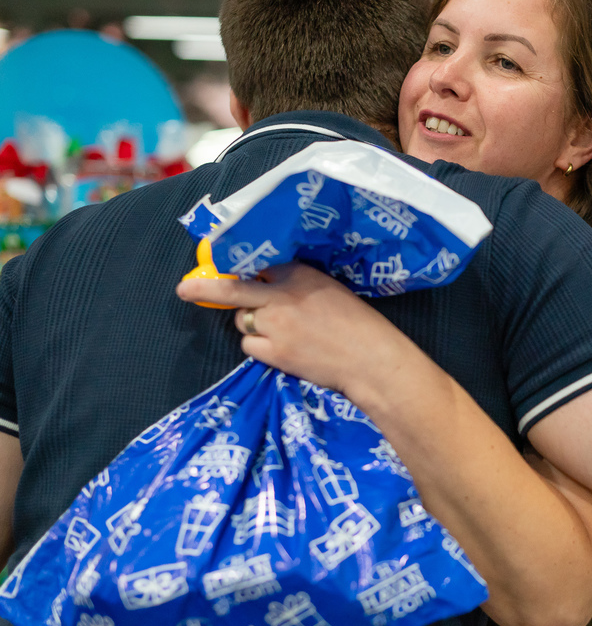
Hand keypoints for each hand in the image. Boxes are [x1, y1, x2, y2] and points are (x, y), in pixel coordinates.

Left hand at [176, 263, 403, 396]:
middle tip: (185, 289)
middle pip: (233, 289)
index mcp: (301, 274)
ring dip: (253, 326)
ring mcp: (275, 324)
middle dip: (205, 288)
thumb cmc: (361, 326)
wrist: (372, 360)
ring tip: (281, 336)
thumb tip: (271, 288)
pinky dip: (261, 349)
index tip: (238, 274)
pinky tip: (283, 352)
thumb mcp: (331, 291)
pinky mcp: (274, 352)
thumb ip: (300, 285)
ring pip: (243, 321)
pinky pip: (250, 346)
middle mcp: (282, 295)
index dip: (250, 274)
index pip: (261, 266)